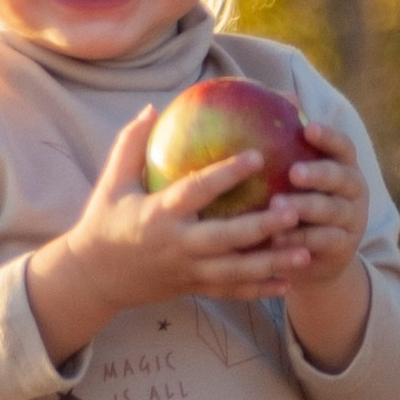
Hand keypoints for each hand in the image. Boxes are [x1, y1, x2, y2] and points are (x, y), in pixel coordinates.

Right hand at [25, 106, 312, 365]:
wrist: (93, 278)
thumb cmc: (104, 222)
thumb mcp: (111, 182)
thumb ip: (131, 145)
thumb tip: (154, 108)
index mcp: (158, 214)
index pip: (197, 191)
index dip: (227, 174)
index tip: (257, 157)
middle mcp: (176, 245)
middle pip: (226, 238)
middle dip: (262, 227)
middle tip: (295, 210)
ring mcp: (187, 270)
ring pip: (236, 271)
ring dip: (272, 263)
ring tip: (306, 251)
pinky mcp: (193, 288)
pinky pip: (232, 291)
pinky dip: (261, 289)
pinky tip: (290, 283)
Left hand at [281, 118, 371, 370]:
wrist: (313, 257)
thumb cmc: (297, 202)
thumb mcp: (293, 178)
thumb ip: (288, 142)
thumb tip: (281, 97)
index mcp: (343, 167)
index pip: (343, 147)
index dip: (328, 137)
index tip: (307, 128)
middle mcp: (354, 191)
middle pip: (342, 178)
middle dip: (319, 173)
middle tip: (293, 172)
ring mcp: (352, 221)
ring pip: (332, 211)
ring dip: (306, 207)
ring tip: (278, 206)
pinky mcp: (343, 249)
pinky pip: (324, 241)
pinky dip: (301, 239)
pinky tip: (277, 238)